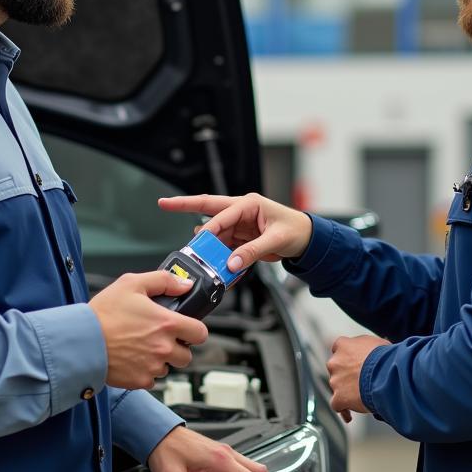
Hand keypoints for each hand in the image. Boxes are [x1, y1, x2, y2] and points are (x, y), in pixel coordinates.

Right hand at [89, 272, 208, 389]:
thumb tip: (185, 285)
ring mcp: (152, 367)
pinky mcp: (139, 381)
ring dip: (161, 360)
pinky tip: (132, 359)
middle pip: (187, 355)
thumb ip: (163, 280)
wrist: (80, 341)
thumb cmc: (103, 313)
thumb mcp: (131, 283)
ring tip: (142, 347)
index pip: (200, 333)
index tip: (186, 328)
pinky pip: (152, 380)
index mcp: (167, 323)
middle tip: (160, 338)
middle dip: (178, 347)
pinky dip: (146, 372)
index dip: (195, 330)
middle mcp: (163, 347)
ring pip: (169, 368)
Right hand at [157, 192, 312, 271]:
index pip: (220, 212)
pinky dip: (219, 257)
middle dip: (185, 206)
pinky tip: (217, 267)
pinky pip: (224, 248)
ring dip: (207, 246)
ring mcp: (239, 225)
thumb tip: (232, 262)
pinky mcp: (241, 239)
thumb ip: (252, 251)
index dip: (207, 225)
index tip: (196, 238)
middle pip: (208, 210)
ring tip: (200, 259)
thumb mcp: (276, 240)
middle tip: (164, 204)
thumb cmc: (297, 231)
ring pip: (215, 234)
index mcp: (249, 204)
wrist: (308, 240)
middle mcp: (241, 212)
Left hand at [328, 335, 389, 422]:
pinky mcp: (338, 397)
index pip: (339, 349)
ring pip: (337, 387)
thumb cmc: (386, 357)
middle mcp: (335, 362)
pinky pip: (337, 405)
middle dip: (346, 375)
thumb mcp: (377, 343)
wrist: (387, 373)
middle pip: (336, 369)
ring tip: (360, 399)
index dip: (348, 357)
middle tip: (359, 381)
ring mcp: (335, 380)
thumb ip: (366, 346)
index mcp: (343, 345)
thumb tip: (371, 349)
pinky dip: (343, 409)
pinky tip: (349, 415)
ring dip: (346, 392)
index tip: (353, 362)